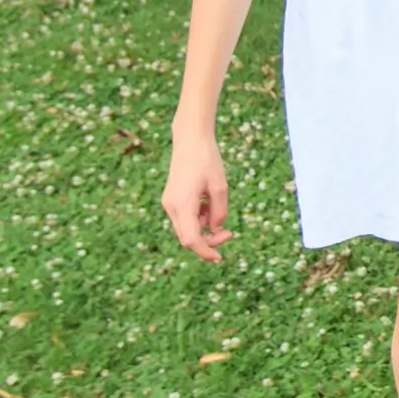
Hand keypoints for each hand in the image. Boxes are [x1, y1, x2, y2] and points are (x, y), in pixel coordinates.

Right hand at [162, 133, 231, 261]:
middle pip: (188, 237)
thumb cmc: (207, 159)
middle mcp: (171, 207)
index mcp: (182, 205)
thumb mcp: (220, 187)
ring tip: (217, 206)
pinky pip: (185, 217)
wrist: (190, 139)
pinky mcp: (172, 199)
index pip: (191, 240)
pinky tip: (208, 202)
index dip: (205, 252)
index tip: (219, 258)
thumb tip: (216, 229)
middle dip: (208, 240)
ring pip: (187, 228)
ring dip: (204, 227)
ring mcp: (169, 203)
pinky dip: (199, 218)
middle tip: (229, 233)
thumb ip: (219, 212)